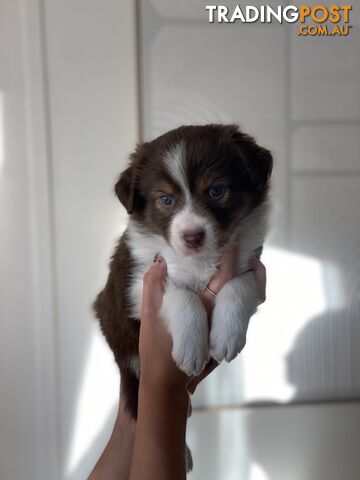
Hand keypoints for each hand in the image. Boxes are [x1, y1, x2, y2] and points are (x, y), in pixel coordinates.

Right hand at [139, 249, 266, 390]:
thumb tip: (159, 262)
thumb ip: (153, 288)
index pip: (224, 278)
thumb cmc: (156, 351)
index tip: (231, 240)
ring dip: (248, 279)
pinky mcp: (224, 334)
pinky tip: (235, 282)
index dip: (229, 258)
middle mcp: (221, 317)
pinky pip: (240, 310)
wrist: (168, 384)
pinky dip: (243, 293)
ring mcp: (225, 328)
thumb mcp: (149, 318)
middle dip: (246, 265)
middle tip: (244, 244)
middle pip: (242, 286)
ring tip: (248, 259)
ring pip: (246, 299)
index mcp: (204, 309)